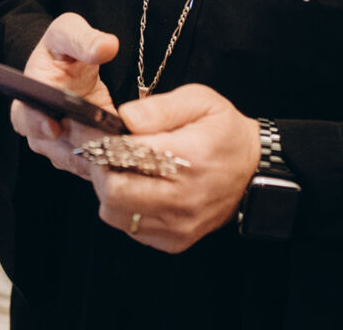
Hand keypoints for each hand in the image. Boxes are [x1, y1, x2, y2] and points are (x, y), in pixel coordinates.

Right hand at [12, 13, 118, 179]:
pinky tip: (135, 156)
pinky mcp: (86, 157)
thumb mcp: (68, 33)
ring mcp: (62, 149)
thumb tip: (106, 46)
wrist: (71, 70)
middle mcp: (41, 132)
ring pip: (82, 163)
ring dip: (103, 160)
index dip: (38, 124)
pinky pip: (99, 166)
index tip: (55, 126)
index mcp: (28, 101)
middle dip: (84, 148)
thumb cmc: (62, 50)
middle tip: (109, 145)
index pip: (26, 119)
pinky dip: (115, 162)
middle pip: (58, 149)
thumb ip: (83, 39)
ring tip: (127, 153)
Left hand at [88, 85, 258, 253]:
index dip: (99, 141)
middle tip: (100, 151)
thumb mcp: (200, 101)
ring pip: (115, 213)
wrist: (254, 171)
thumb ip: (160, 107)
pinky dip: (124, 208)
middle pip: (113, 191)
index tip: (89, 130)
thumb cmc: (224, 133)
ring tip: (118, 168)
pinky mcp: (175, 241)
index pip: (125, 155)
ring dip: (108, 190)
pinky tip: (136, 188)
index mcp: (188, 158)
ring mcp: (178, 224)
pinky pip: (130, 228)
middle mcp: (183, 198)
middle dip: (99, 168)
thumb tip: (125, 117)